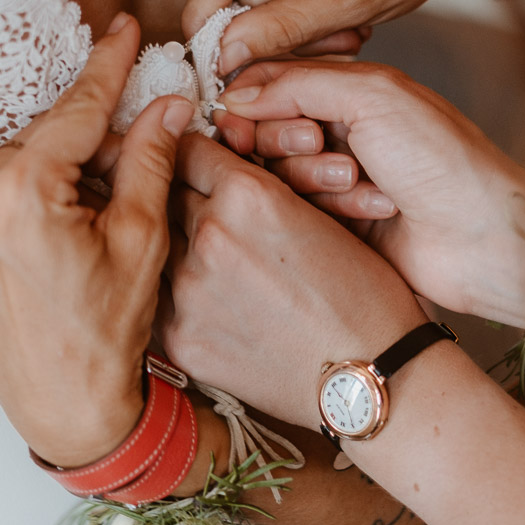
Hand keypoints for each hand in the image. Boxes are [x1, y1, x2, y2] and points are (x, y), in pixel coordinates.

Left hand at [0, 15, 191, 467]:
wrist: (64, 408)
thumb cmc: (104, 335)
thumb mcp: (141, 239)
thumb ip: (149, 160)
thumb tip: (166, 105)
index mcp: (19, 195)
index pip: (75, 112)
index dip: (107, 67)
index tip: (122, 28)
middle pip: (47, 136)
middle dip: (96, 135)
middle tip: (143, 141)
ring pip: (24, 162)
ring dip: (66, 166)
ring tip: (108, 206)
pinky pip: (0, 193)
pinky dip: (39, 191)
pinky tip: (73, 221)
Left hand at [162, 135, 428, 428]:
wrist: (371, 373)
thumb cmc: (362, 293)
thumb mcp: (318, 215)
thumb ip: (258, 188)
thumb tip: (213, 172)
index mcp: (249, 194)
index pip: (186, 150)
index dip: (188, 156)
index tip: (186, 164)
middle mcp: (211, 236)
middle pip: (161, 197)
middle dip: (173, 198)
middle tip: (183, 207)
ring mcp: (189, 291)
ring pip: (153, 249)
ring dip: (167, 247)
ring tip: (194, 258)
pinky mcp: (181, 339)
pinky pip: (157, 300)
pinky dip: (173, 295)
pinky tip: (202, 299)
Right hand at [217, 60, 524, 328]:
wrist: (485, 234)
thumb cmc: (444, 159)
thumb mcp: (372, 96)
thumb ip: (297, 83)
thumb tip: (235, 92)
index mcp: (349, 89)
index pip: (269, 85)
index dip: (248, 102)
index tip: (238, 121)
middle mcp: (340, 131)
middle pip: (264, 133)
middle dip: (284, 141)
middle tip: (318, 145)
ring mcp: (338, 179)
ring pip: (279, 177)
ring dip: (315, 178)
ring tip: (359, 180)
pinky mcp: (339, 226)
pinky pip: (302, 215)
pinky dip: (335, 209)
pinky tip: (378, 209)